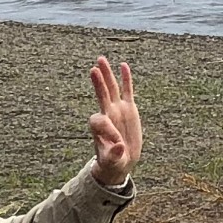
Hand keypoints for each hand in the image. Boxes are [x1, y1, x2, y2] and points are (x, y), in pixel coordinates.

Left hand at [87, 57, 141, 188]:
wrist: (121, 160)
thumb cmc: (113, 162)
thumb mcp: (113, 162)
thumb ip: (114, 155)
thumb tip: (119, 146)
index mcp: (100, 128)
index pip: (102, 122)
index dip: (109, 132)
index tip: (119, 146)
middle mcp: (107, 115)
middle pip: (102, 95)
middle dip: (98, 83)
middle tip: (93, 69)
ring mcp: (118, 110)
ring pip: (112, 89)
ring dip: (107, 75)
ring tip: (101, 60)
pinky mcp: (129, 109)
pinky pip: (127, 91)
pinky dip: (125, 79)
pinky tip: (123, 65)